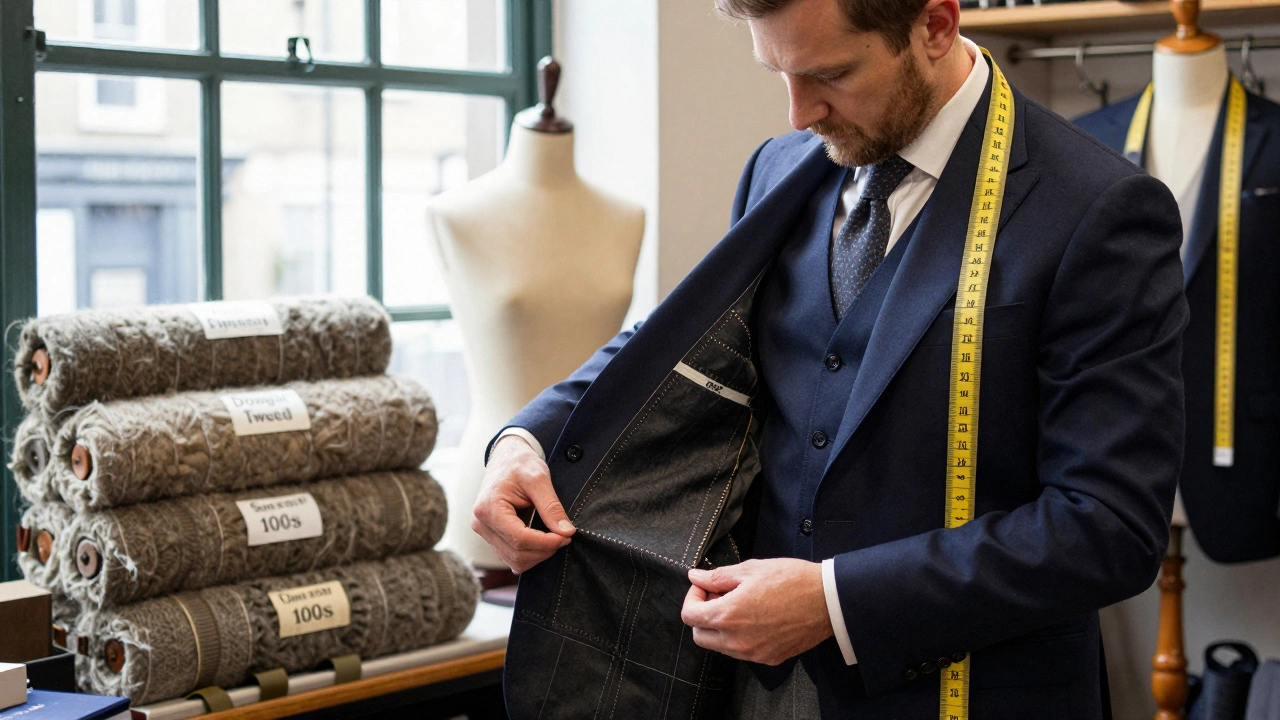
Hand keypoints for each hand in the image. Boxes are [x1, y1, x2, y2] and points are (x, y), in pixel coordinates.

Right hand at [471, 435, 575, 572]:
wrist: (506, 457)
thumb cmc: (519, 463)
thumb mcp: (538, 478)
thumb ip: (551, 506)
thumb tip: (566, 532)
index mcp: (488, 509)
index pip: (519, 539)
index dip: (546, 543)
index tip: (567, 536)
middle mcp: (481, 524)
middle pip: (516, 554)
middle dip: (544, 550)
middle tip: (565, 536)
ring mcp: (484, 532)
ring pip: (514, 560)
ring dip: (538, 555)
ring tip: (555, 537)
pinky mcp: (492, 536)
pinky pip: (511, 556)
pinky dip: (530, 554)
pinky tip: (543, 541)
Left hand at [681, 558, 831, 665]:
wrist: (827, 600)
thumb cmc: (792, 580)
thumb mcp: (751, 569)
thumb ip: (718, 576)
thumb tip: (696, 577)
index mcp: (728, 615)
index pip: (689, 616)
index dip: (693, 597)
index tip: (705, 587)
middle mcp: (736, 640)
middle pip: (699, 635)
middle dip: (702, 615)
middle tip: (719, 596)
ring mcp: (752, 653)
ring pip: (719, 646)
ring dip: (720, 627)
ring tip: (740, 605)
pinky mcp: (768, 658)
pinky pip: (742, 651)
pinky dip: (740, 637)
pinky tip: (756, 618)